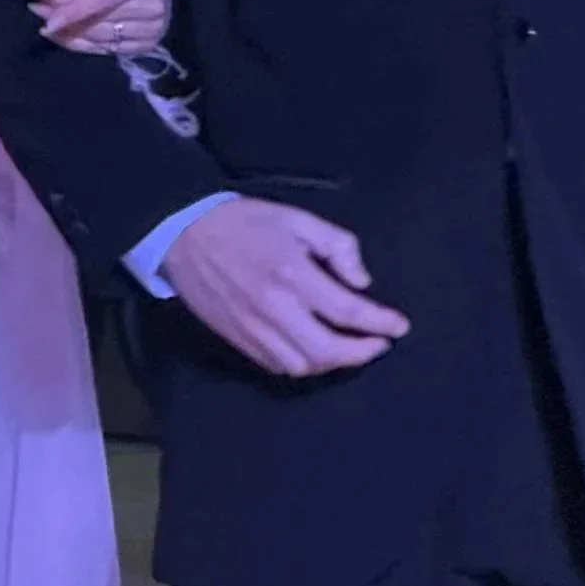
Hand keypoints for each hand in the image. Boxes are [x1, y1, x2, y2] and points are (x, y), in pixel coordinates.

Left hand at [32, 0, 170, 55]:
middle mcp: (147, 8)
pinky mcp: (146, 46)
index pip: (98, 0)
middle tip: (36, 10)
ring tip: (47, 24)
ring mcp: (149, 31)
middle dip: (62, 17)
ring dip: (67, 33)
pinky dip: (81, 45)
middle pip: (95, 21)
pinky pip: (105, 51)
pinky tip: (64, 37)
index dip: (69, 10)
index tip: (40, 12)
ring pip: (97, 39)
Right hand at [161, 196, 409, 377]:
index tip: (399, 327)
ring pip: (303, 366)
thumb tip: (361, 282)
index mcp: (293, 275)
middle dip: (361, 353)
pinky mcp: (239, 339)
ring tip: (350, 349)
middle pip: (328, 350)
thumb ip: (338, 247)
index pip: (348, 311)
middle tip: (379, 344)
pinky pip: (277, 366)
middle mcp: (275, 309)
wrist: (185, 235)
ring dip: (333, 363)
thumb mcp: (299, 219)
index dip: (380, 323)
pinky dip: (304, 365)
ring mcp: (254, 329)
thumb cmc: (245, 222)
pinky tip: (315, 352)